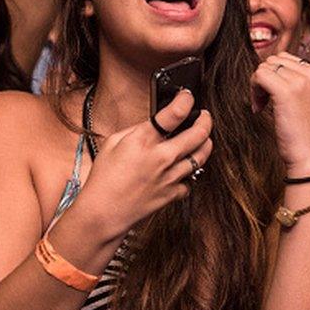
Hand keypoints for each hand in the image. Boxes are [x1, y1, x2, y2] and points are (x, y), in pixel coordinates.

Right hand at [81, 90, 213, 233]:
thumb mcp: (113, 143)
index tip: (188, 97)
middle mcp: (162, 158)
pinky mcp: (173, 194)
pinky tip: (183, 168)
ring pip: (202, 156)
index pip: (175, 113)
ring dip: (205, 144)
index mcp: (144, 141)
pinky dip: (189, 173)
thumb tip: (156, 123)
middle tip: (204, 116)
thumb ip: (137, 129)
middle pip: (199, 134)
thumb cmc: (104, 178)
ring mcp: (170, 177)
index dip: (186, 99)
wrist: (103, 213)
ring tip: (201, 139)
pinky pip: (191, 181)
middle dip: (205, 120)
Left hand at [250, 52, 309, 172]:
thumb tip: (266, 67)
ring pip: (264, 68)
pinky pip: (259, 76)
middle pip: (272, 61)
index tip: (271, 96)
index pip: (284, 58)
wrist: (309, 155)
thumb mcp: (303, 99)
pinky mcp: (286, 91)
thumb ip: (292, 81)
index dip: (272, 75)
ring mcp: (299, 81)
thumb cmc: (303, 132)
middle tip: (264, 102)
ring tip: (263, 106)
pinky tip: (259, 109)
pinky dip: (254, 92)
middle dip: (263, 79)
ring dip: (257, 86)